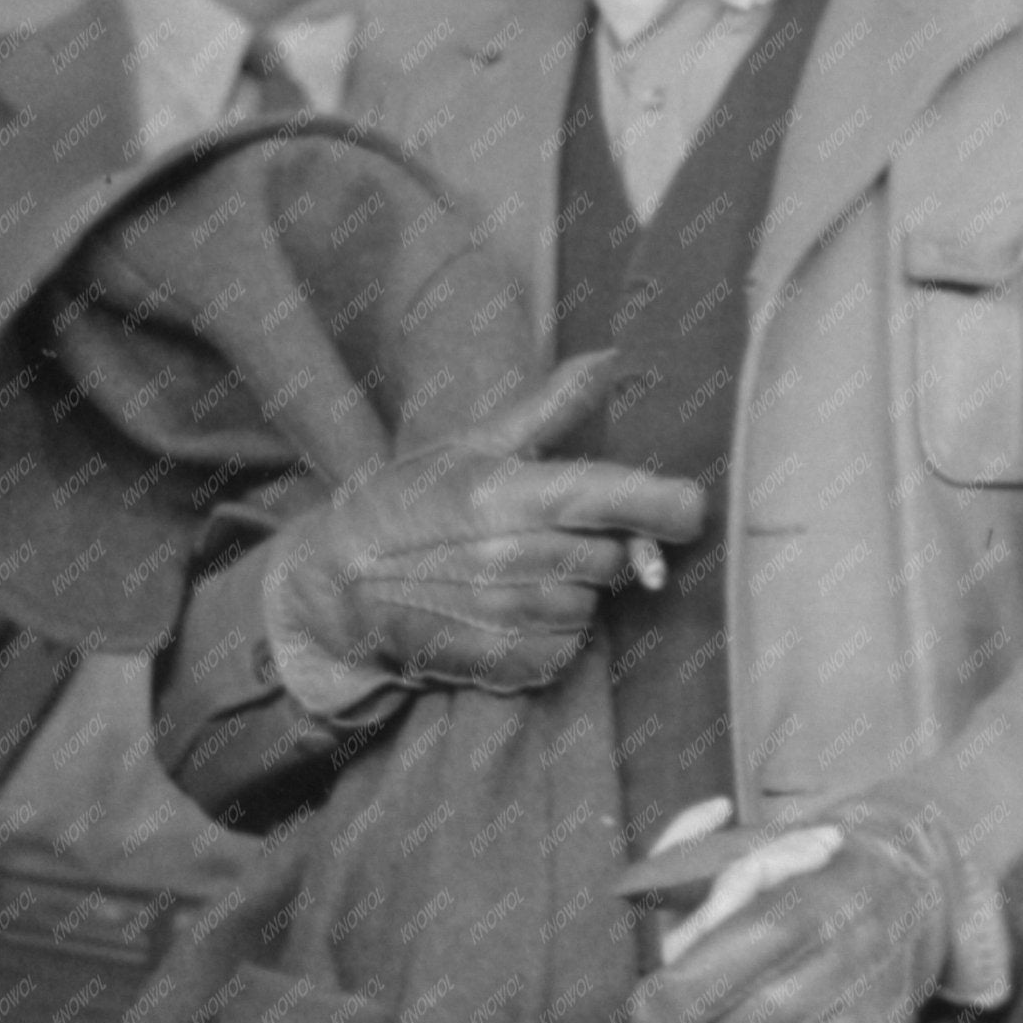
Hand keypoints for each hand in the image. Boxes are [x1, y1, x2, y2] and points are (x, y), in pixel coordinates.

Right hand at [264, 352, 702, 693]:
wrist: (337, 586)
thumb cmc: (410, 504)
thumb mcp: (475, 444)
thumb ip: (553, 405)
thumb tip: (613, 358)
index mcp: (509, 493)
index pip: (624, 500)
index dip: (670, 506)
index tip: (685, 507)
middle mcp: (513, 556)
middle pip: (618, 555)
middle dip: (604, 545)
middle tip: (557, 535)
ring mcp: (511, 616)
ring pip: (597, 602)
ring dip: (577, 590)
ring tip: (523, 571)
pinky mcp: (507, 664)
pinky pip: (571, 647)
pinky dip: (556, 631)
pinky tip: (514, 610)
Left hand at [627, 791, 955, 1022]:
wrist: (909, 891)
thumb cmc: (798, 873)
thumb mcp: (744, 844)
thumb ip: (697, 845)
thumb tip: (708, 814)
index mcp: (820, 893)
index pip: (761, 937)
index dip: (695, 983)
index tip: (649, 1010)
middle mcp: (859, 951)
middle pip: (772, 1014)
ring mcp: (879, 1009)